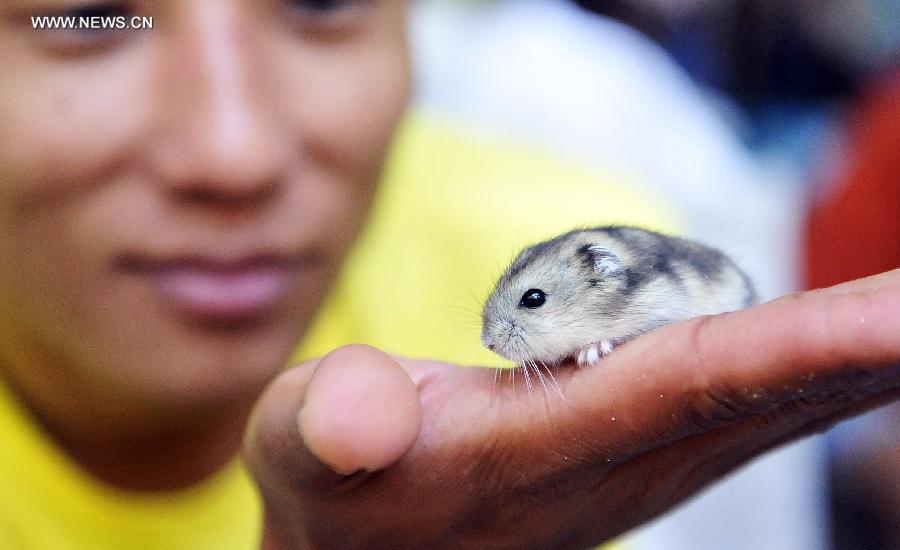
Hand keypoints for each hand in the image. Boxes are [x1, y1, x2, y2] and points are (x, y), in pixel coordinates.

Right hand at [243, 269, 899, 548]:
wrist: (363, 543)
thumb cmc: (336, 484)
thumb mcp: (305, 444)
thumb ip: (334, 424)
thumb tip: (362, 416)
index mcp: (535, 449)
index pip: (688, 387)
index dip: (799, 350)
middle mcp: (612, 462)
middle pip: (766, 395)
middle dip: (873, 345)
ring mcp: (635, 461)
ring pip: (770, 404)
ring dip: (859, 358)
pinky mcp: (637, 447)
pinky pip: (747, 403)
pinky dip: (815, 370)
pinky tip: (859, 347)